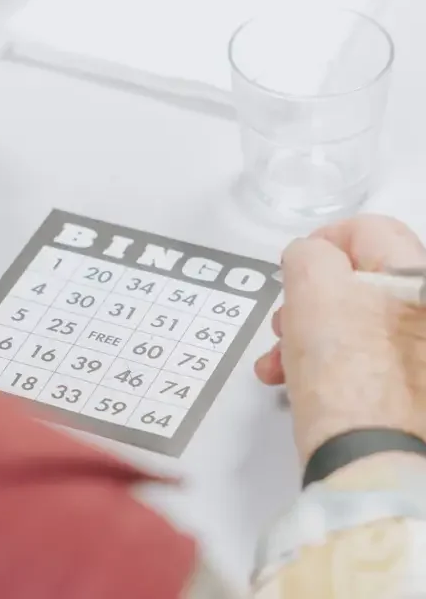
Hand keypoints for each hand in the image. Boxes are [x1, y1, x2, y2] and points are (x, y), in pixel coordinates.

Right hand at [254, 215, 425, 463]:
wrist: (373, 460)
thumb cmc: (349, 377)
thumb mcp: (313, 288)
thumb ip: (308, 254)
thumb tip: (308, 256)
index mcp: (416, 279)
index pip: (368, 230)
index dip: (322, 240)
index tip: (295, 264)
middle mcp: (422, 316)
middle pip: (358, 280)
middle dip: (308, 297)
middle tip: (285, 318)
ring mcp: (417, 357)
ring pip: (354, 322)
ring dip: (307, 333)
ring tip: (279, 362)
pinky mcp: (407, 391)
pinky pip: (360, 359)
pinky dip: (326, 363)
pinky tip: (298, 383)